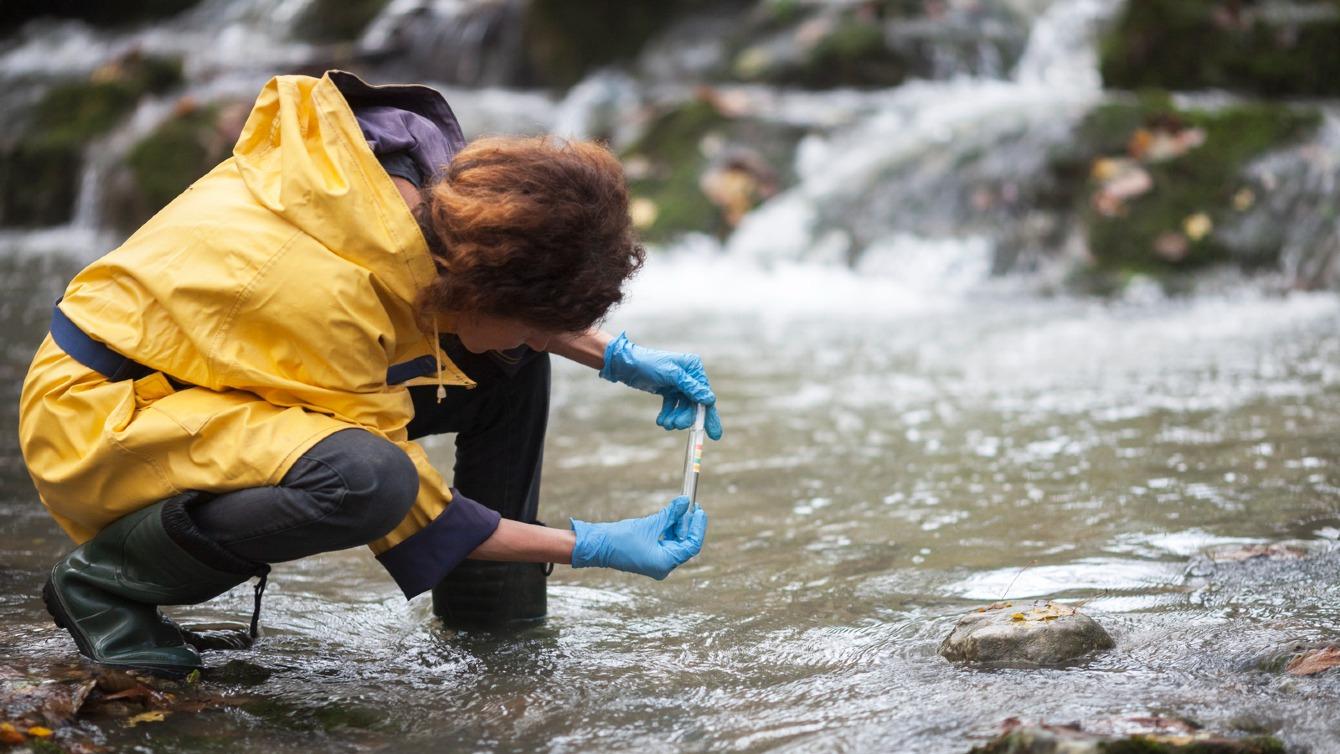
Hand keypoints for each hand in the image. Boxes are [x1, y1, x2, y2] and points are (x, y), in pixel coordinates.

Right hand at [570, 496, 707, 578]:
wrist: (598, 546)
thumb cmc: (621, 538)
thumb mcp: (650, 524)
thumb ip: (670, 514)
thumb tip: (685, 502)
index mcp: (665, 563)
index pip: (691, 546)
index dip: (698, 527)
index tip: (699, 510)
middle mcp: (663, 566)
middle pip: (685, 544)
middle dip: (689, 524)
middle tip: (692, 505)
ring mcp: (657, 563)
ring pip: (676, 542)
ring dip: (679, 525)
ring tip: (681, 507)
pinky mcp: (651, 557)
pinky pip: (666, 542)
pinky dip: (670, 529)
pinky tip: (671, 515)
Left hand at [599, 332, 723, 439]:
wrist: (626, 364)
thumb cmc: (649, 364)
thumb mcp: (671, 375)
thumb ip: (691, 387)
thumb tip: (710, 399)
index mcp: (694, 368)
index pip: (705, 395)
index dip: (709, 415)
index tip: (714, 434)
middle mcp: (689, 376)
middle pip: (695, 404)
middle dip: (686, 417)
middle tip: (677, 426)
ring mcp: (679, 384)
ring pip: (683, 408)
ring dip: (675, 418)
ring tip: (665, 424)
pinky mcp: (669, 390)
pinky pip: (673, 407)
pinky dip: (668, 415)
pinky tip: (661, 421)